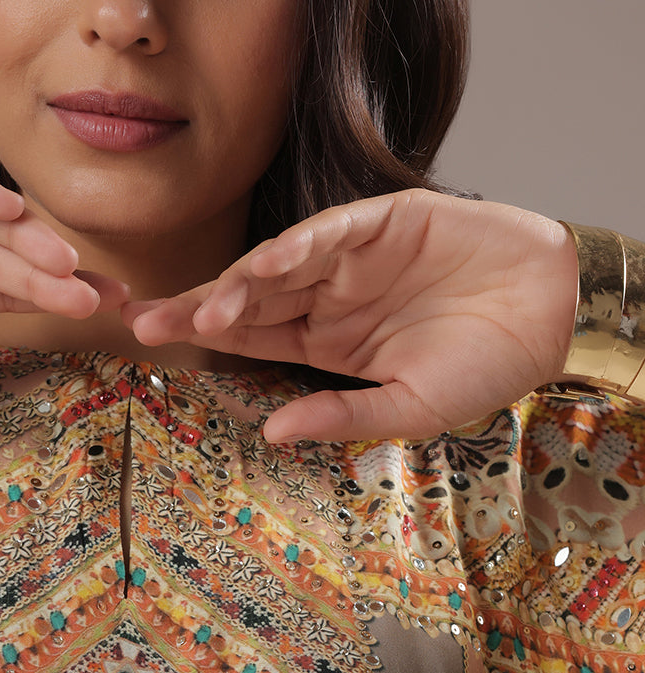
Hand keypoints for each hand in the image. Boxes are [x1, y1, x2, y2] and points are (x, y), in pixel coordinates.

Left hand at [125, 190, 577, 442]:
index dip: (200, 334)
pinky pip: (334, 231)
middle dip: (196, 306)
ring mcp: (353, 257)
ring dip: (241, 285)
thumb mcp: (408, 409)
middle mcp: (328, 296)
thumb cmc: (483, 369)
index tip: (150, 341)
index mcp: (324, 341)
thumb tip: (275, 432)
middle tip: (143, 320)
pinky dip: (301, 245)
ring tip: (203, 311)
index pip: (249, 336)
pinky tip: (268, 266)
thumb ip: (341, 417)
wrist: (549, 317)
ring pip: (280, 264)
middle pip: (248, 298)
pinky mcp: (386, 220)